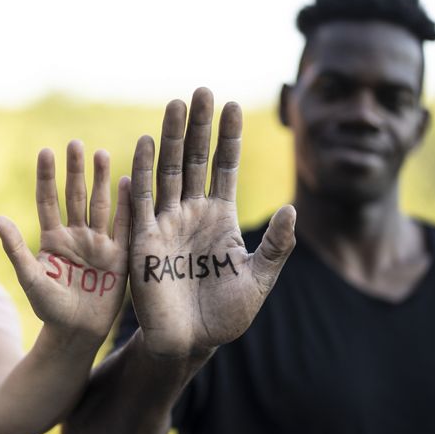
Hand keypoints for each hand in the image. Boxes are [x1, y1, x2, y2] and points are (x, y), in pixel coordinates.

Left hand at [0, 141, 130, 341]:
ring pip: (100, 205)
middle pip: (75, 196)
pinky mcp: (119, 255)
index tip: (46, 151)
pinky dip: (126, 204)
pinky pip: (124, 225)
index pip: (48, 200)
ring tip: (102, 153)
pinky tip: (128, 181)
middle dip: (75, 170)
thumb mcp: (31, 278)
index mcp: (52, 238)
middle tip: (75, 144)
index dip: (47, 177)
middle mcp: (76, 235)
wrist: (77, 333)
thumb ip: (16, 249)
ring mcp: (98, 243)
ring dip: (101, 180)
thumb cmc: (49, 309)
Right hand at [129, 87, 295, 356]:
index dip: (229, 138)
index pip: (224, 168)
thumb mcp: (259, 278)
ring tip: (176, 105)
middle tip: (201, 89)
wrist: (190, 343)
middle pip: (196, 160)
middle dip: (200, 126)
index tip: (233, 105)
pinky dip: (142, 173)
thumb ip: (276, 245)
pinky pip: (142, 202)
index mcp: (219, 218)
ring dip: (172, 139)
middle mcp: (192, 213)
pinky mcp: (145, 241)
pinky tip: (145, 144)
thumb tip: (292, 208)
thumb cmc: (225, 315)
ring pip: (169, 171)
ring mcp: (167, 224)